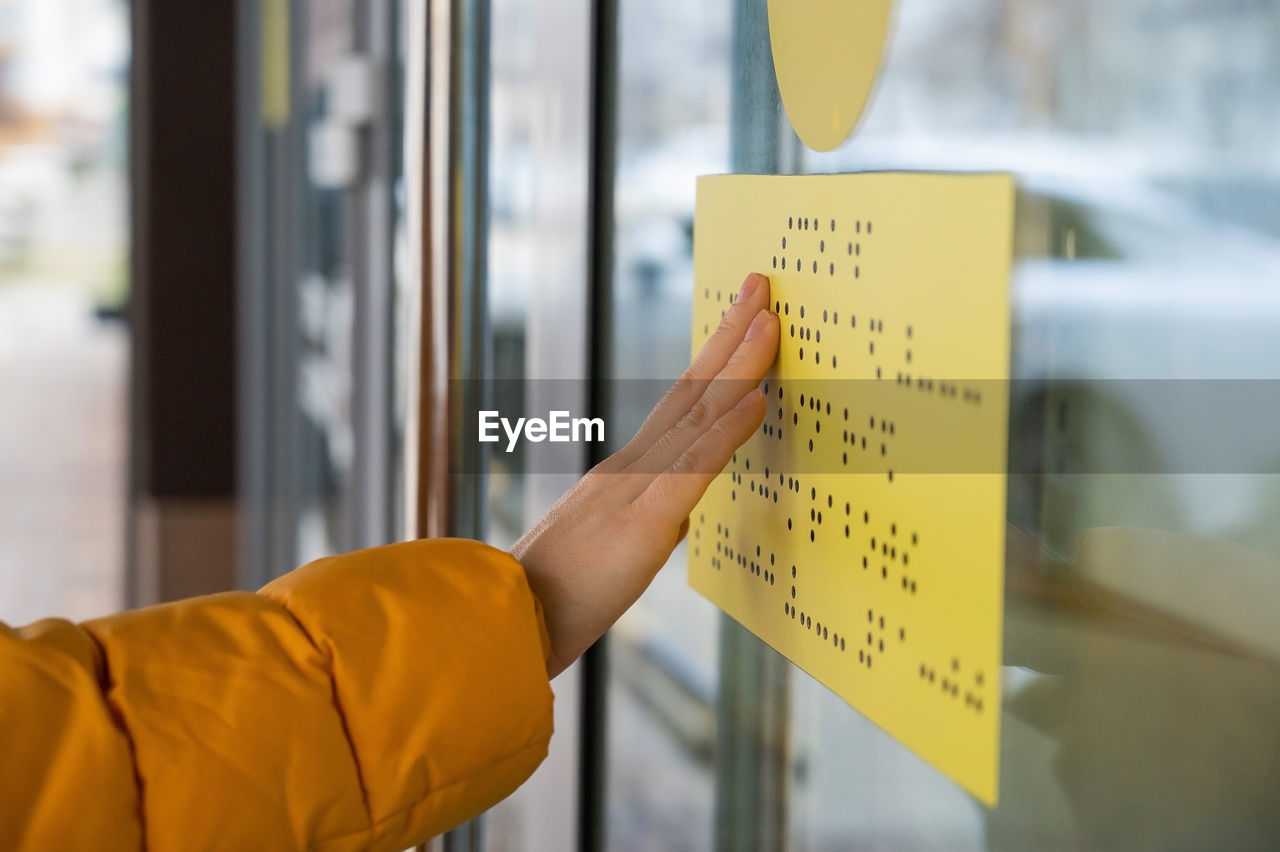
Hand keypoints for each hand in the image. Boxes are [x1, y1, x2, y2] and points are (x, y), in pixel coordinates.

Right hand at [513, 273, 778, 677]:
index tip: (742, 318)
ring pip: (695, 417)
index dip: (714, 359)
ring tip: (770, 322)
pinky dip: (726, 432)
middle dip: (730, 336)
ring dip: (738, 365)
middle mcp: (629, 469)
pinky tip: (756, 401)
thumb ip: (646, 523)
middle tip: (760, 285)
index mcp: (624, 475)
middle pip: (690, 392)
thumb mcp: (611, 550)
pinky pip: (690, 472)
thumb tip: (678, 513)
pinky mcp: (640, 526)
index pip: (680, 405)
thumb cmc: (551, 600)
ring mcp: (633, 491)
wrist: (503, 627)